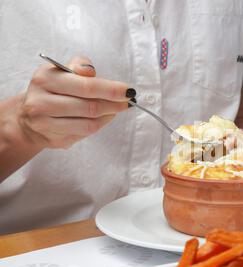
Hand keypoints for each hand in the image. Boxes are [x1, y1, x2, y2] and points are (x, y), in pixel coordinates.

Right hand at [17, 56, 133, 148]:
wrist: (28, 118)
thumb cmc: (53, 90)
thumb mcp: (61, 72)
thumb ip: (78, 67)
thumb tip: (91, 70)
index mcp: (45, 79)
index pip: (86, 85)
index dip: (111, 89)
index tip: (128, 91)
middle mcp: (41, 101)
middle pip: (89, 106)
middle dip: (114, 104)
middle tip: (128, 102)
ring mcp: (45, 122)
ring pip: (89, 122)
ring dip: (109, 116)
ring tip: (117, 109)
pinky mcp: (53, 138)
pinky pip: (84, 133)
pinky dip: (100, 125)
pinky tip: (105, 117)